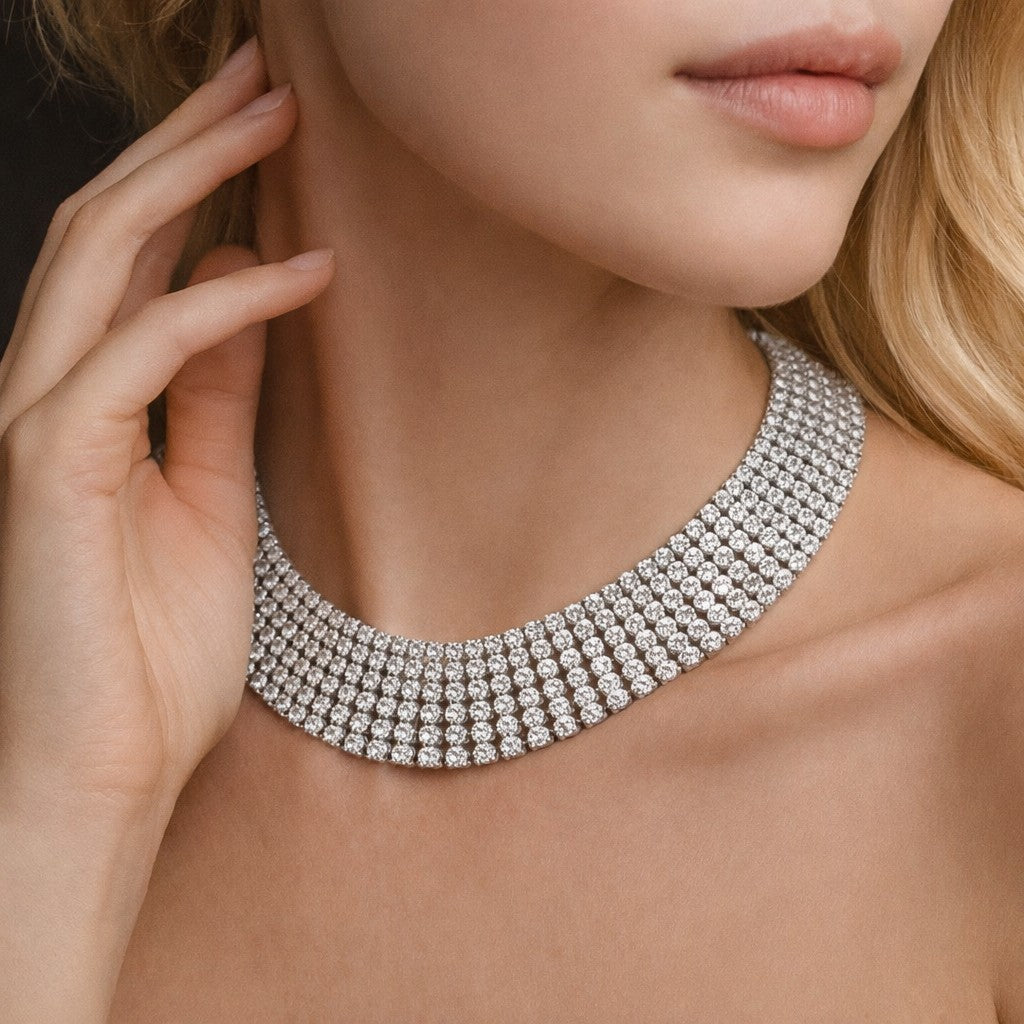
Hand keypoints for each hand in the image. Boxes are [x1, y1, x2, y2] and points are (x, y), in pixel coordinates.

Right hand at [0, 36, 334, 806]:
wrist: (108, 766)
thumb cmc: (153, 652)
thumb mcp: (211, 498)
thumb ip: (219, 397)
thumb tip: (240, 297)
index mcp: (85, 401)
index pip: (128, 255)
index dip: (191, 179)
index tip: (266, 127)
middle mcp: (45, 390)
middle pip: (106, 223)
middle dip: (186, 141)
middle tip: (267, 77)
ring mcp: (36, 420)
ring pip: (100, 253)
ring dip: (192, 175)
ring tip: (278, 117)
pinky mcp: (50, 461)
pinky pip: (144, 347)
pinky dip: (224, 299)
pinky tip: (303, 270)